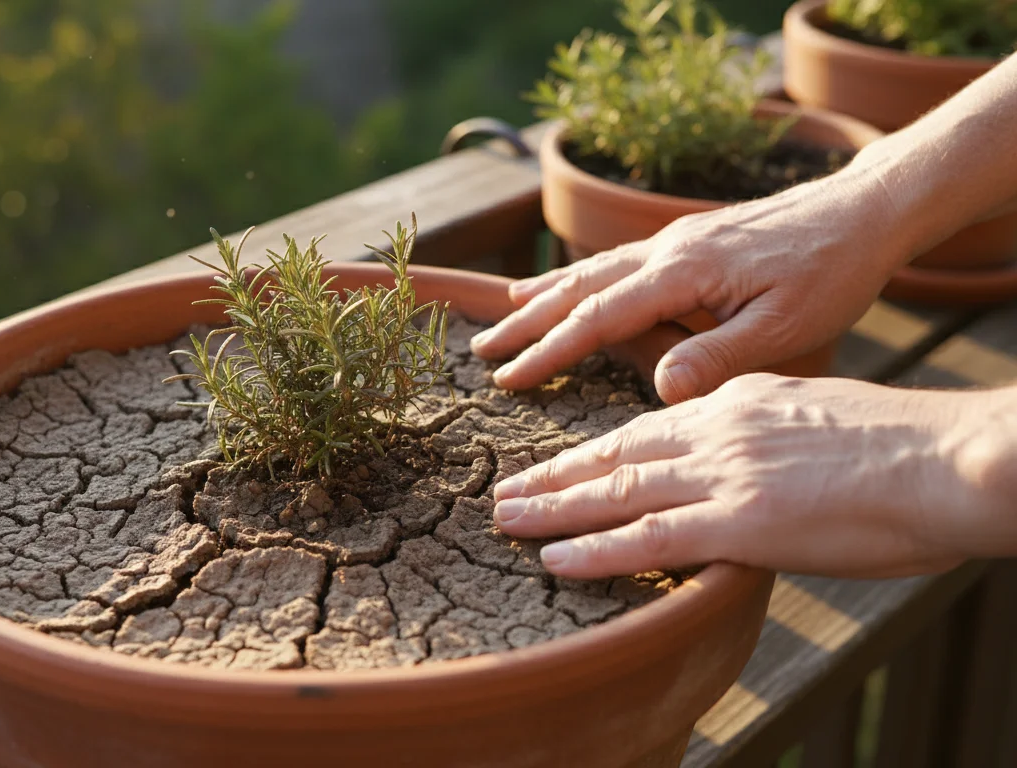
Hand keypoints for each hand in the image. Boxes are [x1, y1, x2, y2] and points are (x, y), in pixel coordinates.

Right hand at [469, 167, 912, 402]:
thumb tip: (661, 389)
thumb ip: (720, 357)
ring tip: (502, 314)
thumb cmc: (832, 272)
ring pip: (592, 268)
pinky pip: (615, 259)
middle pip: (579, 287)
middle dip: (526, 321)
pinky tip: (568, 285)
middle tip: (482, 352)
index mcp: (684, 273)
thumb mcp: (787, 326)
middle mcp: (667, 248)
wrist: (865, 209)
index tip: (509, 379)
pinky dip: (578, 276)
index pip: (598, 318)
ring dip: (544, 295)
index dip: (549, 351)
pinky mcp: (688, 238)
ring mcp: (675, 238)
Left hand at [490, 374, 1016, 579]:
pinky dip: (595, 549)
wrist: (949, 459)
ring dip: (554, 507)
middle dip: (556, 474)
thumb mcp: (818, 420)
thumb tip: (749, 466)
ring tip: (506, 519)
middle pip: (617, 453)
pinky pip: (649, 538)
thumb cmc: (903, 449)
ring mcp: (724, 475)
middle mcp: (718, 430)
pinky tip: (555, 558)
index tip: (561, 463)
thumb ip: (768, 438)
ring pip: (617, 490)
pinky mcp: (740, 522)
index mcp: (739, 401)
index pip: (649, 426)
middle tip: (507, 490)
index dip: (598, 449)